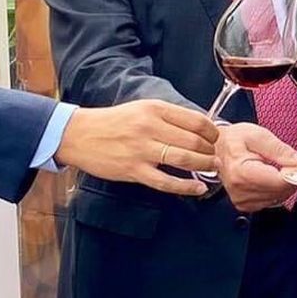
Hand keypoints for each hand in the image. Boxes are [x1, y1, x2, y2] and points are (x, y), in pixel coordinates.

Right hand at [55, 99, 217, 194]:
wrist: (80, 135)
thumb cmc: (113, 122)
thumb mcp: (142, 108)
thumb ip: (168, 117)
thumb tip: (198, 128)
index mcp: (155, 109)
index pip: (196, 120)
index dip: (212, 132)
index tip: (216, 139)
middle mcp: (150, 127)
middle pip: (194, 141)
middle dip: (211, 152)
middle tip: (216, 157)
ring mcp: (142, 150)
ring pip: (184, 160)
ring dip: (204, 166)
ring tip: (212, 169)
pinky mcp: (134, 170)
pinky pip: (166, 182)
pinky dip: (186, 187)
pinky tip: (197, 189)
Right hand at [216, 122, 296, 212]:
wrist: (215, 148)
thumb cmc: (233, 140)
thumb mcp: (258, 135)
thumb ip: (281, 150)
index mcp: (242, 172)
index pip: (280, 182)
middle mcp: (240, 190)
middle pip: (281, 191)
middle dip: (292, 177)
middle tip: (292, 162)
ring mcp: (242, 200)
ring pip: (279, 198)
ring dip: (284, 184)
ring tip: (276, 167)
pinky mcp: (245, 205)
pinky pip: (271, 201)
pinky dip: (276, 190)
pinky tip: (269, 177)